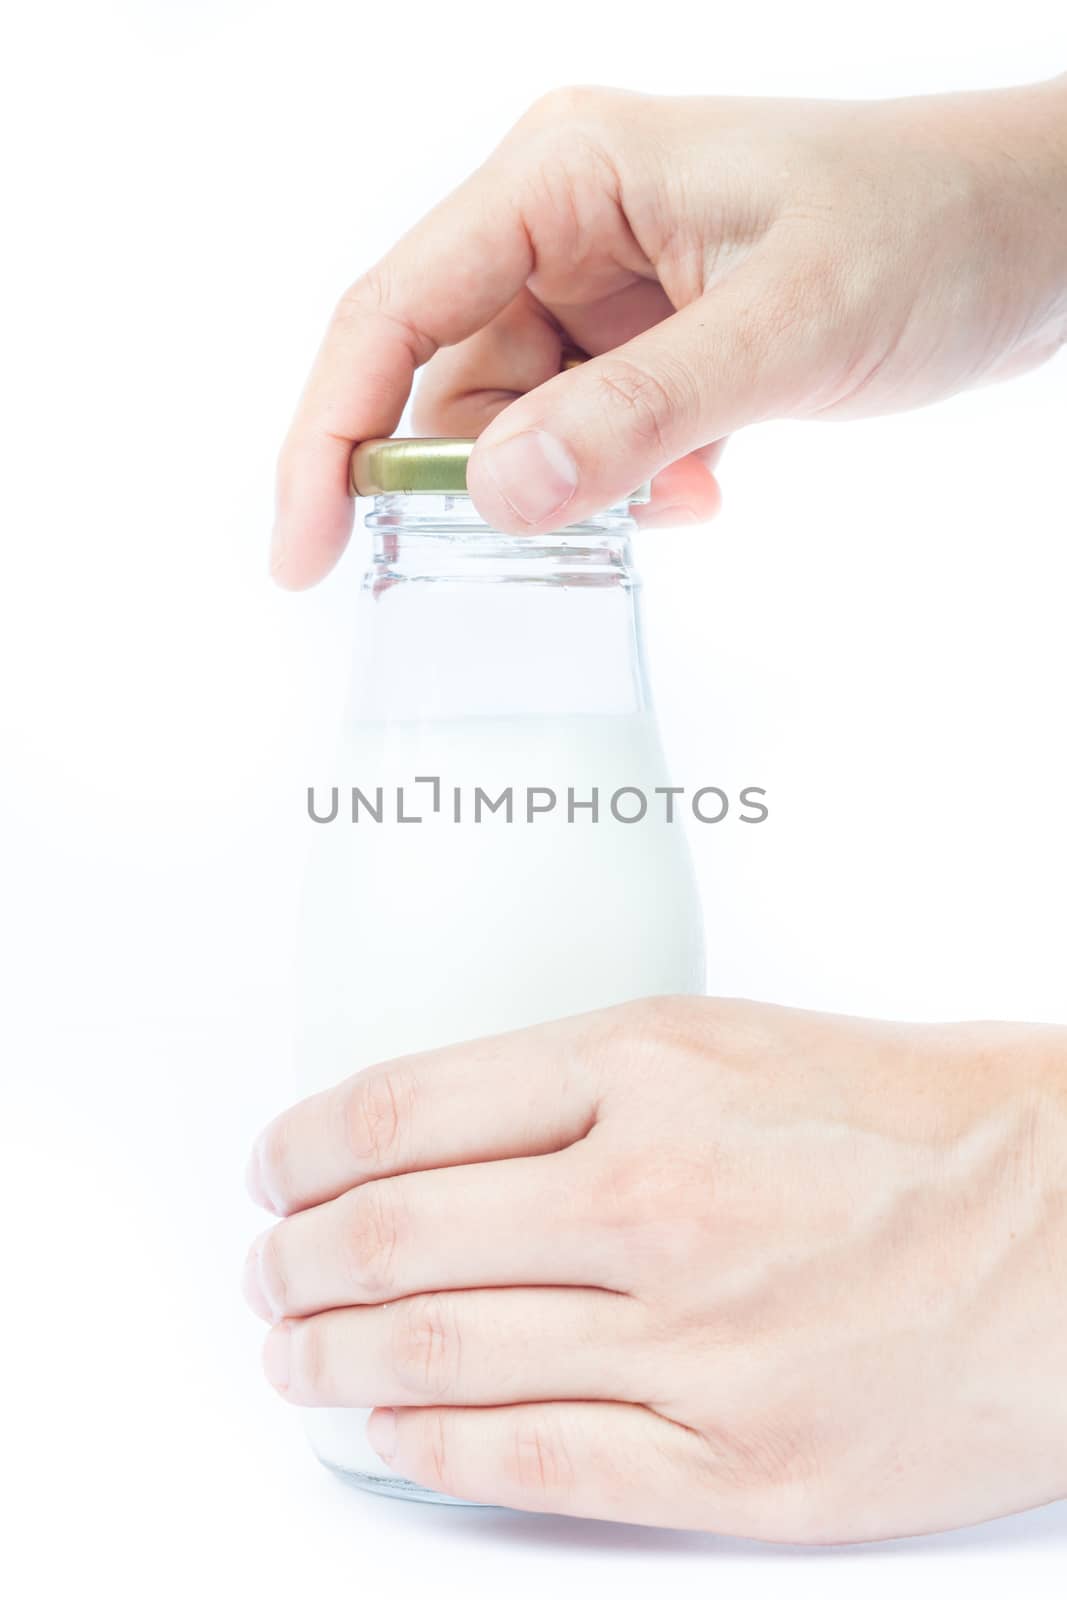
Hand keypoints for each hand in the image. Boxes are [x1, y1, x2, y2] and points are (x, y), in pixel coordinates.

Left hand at [242, 997, 1066, 1540]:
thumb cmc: (917, 1116)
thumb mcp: (730, 1039)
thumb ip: (581, 1083)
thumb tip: (436, 1137)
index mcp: (647, 1068)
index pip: (400, 1112)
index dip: (302, 1149)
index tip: (274, 1170)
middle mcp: (654, 1197)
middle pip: (394, 1238)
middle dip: (296, 1264)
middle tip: (269, 1274)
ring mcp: (696, 1341)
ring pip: (440, 1355)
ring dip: (333, 1360)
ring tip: (295, 1357)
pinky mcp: (743, 1465)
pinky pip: (536, 1462)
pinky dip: (434, 1449)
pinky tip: (393, 1432)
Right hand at [272, 77, 1066, 586]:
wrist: (1037, 236)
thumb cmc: (931, 229)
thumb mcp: (790, 326)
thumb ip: (639, 414)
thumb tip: (493, 499)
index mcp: (564, 174)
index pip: (391, 311)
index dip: (328, 436)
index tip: (302, 557)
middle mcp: (564, 224)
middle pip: (444, 381)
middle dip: (477, 482)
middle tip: (531, 557)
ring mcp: (606, 288)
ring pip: (520, 426)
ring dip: (578, 491)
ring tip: (685, 491)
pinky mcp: (648, 342)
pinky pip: (586, 440)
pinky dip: (626, 488)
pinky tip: (706, 486)